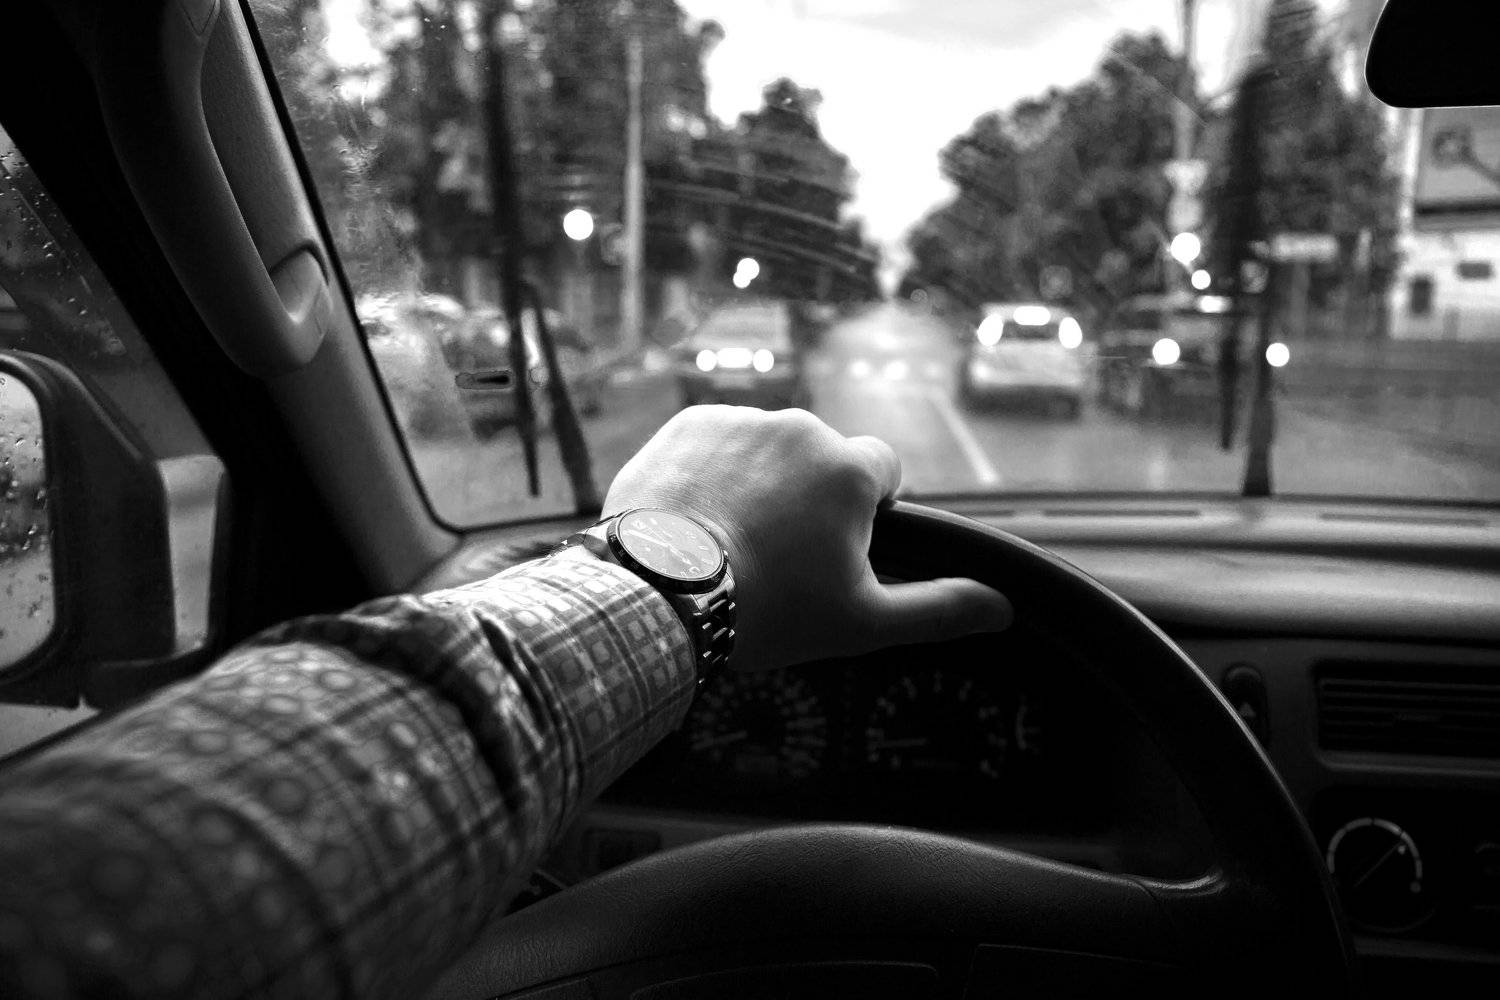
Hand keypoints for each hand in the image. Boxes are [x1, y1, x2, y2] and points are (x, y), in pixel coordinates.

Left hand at [603, 405, 1011, 669]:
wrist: (658, 592)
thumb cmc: (769, 610)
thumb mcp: (861, 623)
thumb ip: (939, 610)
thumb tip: (1003, 607)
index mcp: (850, 469)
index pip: (883, 472)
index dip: (864, 512)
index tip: (833, 551)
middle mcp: (800, 428)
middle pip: (820, 460)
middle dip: (807, 498)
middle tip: (774, 558)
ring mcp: (739, 420)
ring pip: (766, 449)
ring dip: (758, 481)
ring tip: (727, 541)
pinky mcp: (687, 424)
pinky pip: (714, 442)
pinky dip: (710, 472)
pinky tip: (692, 520)